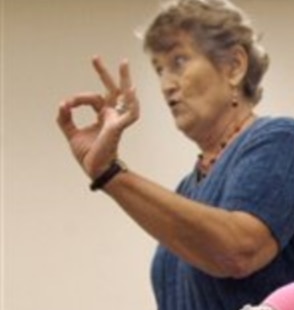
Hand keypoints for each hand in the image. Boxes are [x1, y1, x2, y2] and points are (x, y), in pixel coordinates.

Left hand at [56, 56, 138, 178]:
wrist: (95, 168)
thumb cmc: (89, 154)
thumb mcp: (71, 133)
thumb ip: (65, 118)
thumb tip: (62, 103)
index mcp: (102, 116)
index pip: (92, 98)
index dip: (77, 98)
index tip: (67, 105)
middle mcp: (111, 115)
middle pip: (111, 90)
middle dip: (104, 73)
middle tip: (95, 57)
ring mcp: (117, 119)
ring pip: (123, 96)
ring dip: (124, 79)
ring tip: (123, 63)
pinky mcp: (119, 127)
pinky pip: (130, 113)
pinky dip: (132, 103)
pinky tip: (132, 90)